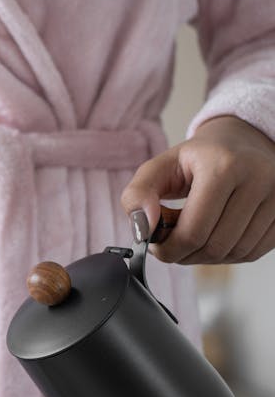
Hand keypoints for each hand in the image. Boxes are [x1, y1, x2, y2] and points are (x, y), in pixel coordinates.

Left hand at [121, 115, 274, 264]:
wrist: (242, 142)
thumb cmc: (199, 158)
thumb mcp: (160, 167)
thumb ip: (138, 194)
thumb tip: (141, 229)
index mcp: (224, 166)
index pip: (193, 232)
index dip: (169, 249)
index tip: (157, 245)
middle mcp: (258, 180)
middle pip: (215, 247)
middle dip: (186, 254)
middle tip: (174, 240)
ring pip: (235, 254)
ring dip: (207, 255)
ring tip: (196, 232)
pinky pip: (253, 253)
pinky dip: (228, 253)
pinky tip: (217, 234)